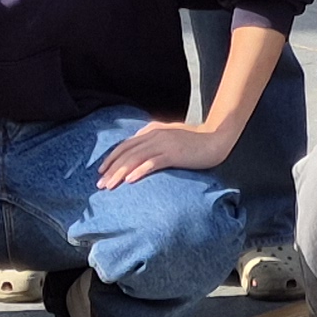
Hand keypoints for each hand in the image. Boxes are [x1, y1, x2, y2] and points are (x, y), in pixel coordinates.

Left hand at [95, 118, 228, 186]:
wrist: (216, 138)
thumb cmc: (194, 140)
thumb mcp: (170, 135)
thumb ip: (154, 137)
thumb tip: (139, 144)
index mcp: (152, 131)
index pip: (126, 145)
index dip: (111, 158)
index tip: (101, 171)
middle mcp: (155, 135)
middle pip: (127, 152)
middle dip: (111, 169)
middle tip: (100, 184)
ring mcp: (164, 144)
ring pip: (135, 158)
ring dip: (120, 172)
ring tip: (110, 185)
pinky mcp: (174, 154)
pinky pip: (153, 162)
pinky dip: (139, 171)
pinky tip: (130, 181)